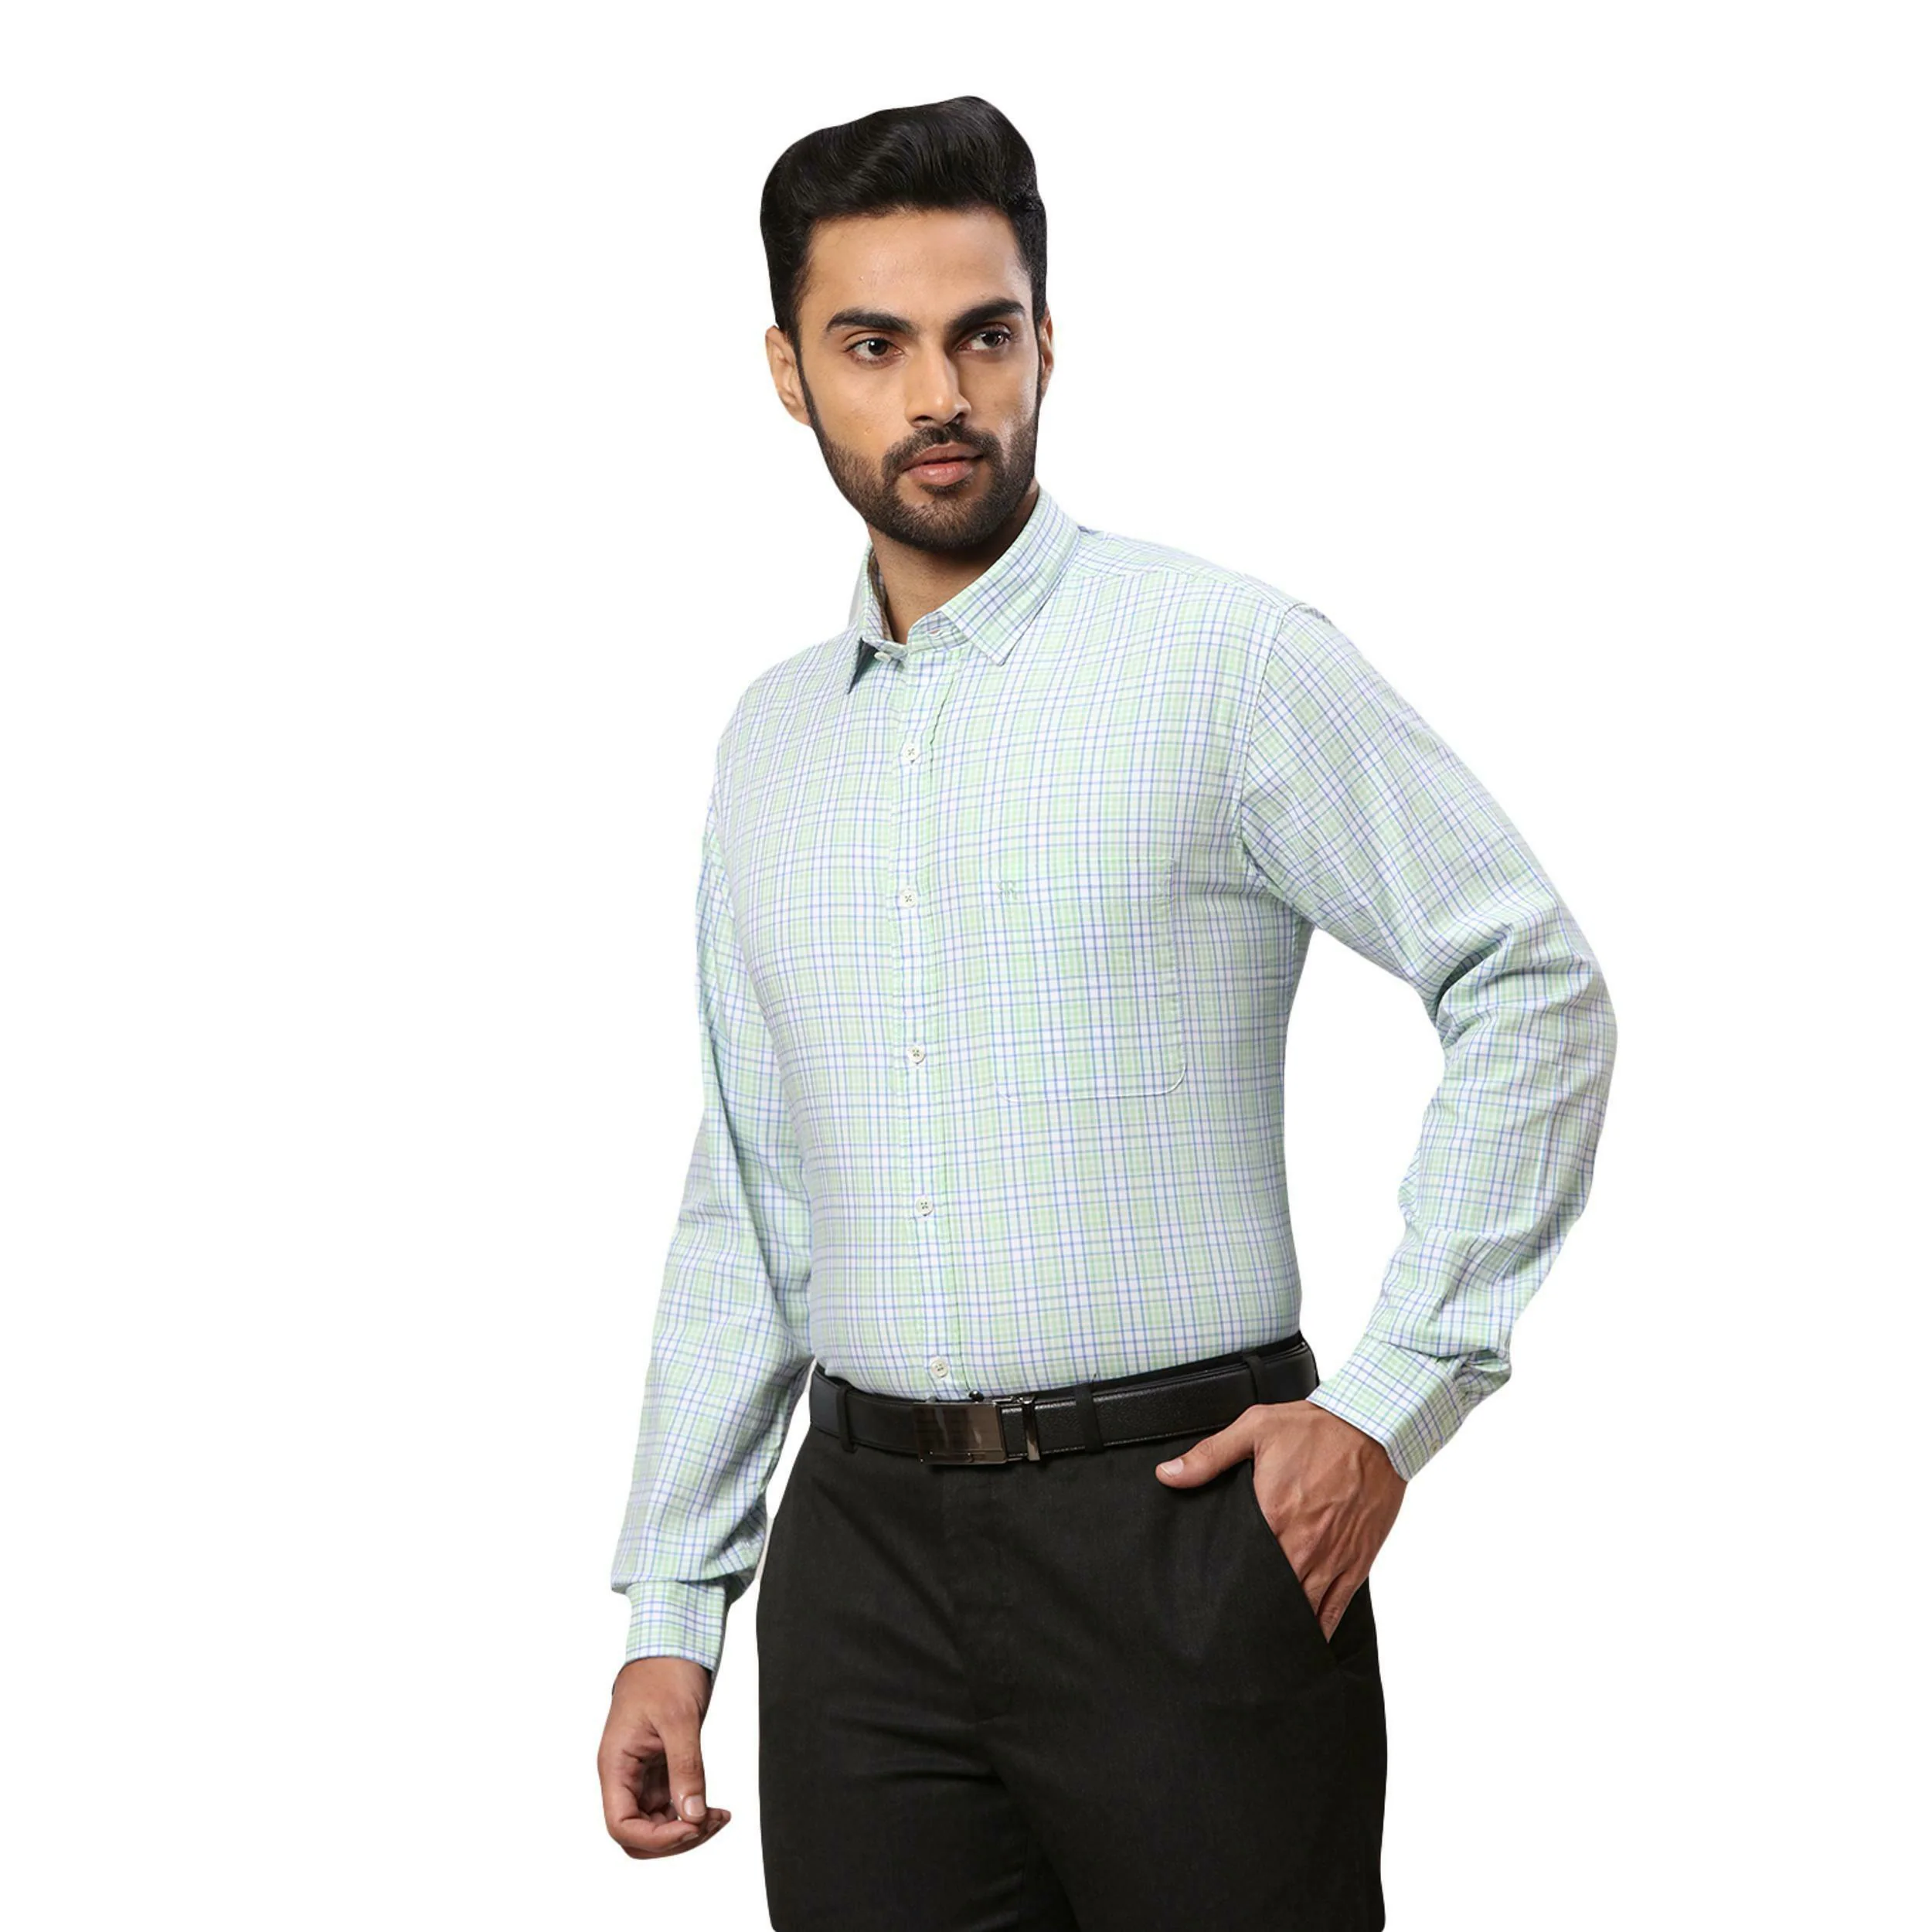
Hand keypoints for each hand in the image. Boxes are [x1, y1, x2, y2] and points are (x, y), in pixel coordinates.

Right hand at [598, 1656, 734, 1857]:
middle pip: (637, 1833)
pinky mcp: (659, 1769)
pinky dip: (690, 1812)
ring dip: (686, 1829)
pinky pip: (669, 1805)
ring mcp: (641, 1774)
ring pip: (654, 1824)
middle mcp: (624, 1775)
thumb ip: (686, 1768)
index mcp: (616, 1764)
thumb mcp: (680, 1718)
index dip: (656, 1837)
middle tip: (710, 1823)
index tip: (692, 1826)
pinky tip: (713, 1808)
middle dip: (673, 1839)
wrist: (671, 1644)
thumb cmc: (665, 1671)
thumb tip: (693, 1815)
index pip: (621, 1825)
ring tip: (718, 1816)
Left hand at [1155, 1398, 1405, 1638]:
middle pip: (1269, 1594)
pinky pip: (1336, 1609)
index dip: (1224, 1585)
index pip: (1240, 1564)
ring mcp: (1332, 1558)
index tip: (1207, 1601)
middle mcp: (1302, 1544)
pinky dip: (1319, 1629)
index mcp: (1273, 1513)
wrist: (1376, 1429)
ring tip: (1258, 1644)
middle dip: (1249, 1612)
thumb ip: (1209, 1456)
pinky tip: (1302, 1641)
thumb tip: (1167, 1474)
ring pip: (1302, 1609)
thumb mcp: (1256, 1428)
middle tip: (1227, 1632)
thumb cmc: (1317, 1428)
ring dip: (1281, 1625)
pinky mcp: (1356, 1563)